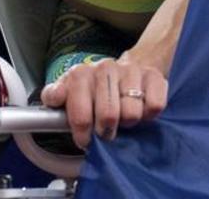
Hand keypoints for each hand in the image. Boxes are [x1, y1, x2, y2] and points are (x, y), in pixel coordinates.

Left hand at [39, 56, 166, 148]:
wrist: (128, 68)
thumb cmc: (95, 88)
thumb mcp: (70, 90)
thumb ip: (55, 95)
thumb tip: (54, 97)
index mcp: (81, 74)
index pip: (80, 114)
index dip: (83, 133)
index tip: (85, 139)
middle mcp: (105, 68)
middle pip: (109, 116)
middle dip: (106, 131)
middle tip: (106, 130)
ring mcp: (130, 70)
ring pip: (132, 114)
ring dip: (128, 122)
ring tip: (123, 116)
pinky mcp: (154, 76)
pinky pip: (154, 107)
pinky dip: (148, 115)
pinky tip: (140, 108)